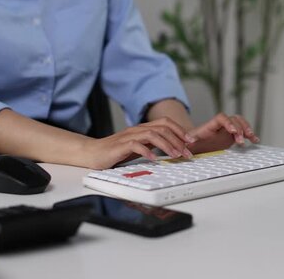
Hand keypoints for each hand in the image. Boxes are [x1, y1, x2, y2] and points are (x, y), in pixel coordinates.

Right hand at [78, 118, 195, 168]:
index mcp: (142, 128)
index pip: (165, 123)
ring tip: (176, 155)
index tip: (191, 142)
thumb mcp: (138, 148)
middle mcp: (137, 129)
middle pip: (162, 128)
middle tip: (188, 152)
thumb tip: (172, 149)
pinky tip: (155, 160)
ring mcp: (128, 136)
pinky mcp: (120, 146)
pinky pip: (136, 145)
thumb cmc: (115, 152)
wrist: (92, 153)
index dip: (180, 130)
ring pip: (152, 134)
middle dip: (178, 140)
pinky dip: (147, 152)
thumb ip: (152, 145)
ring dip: (167, 145)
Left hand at [187, 113, 259, 153]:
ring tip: (251, 138)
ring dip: (246, 129)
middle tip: (241, 140)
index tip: (233, 131)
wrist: (191, 145)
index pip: (221, 118)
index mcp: (209, 126)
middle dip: (240, 128)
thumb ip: (188, 142)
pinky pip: (242, 132)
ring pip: (240, 123)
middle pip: (233, 119)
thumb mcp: (186, 143)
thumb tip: (187, 143)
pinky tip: (255, 140)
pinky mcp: (230, 136)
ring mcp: (226, 130)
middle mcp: (219, 126)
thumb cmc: (188, 144)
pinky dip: (249, 135)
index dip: (228, 122)